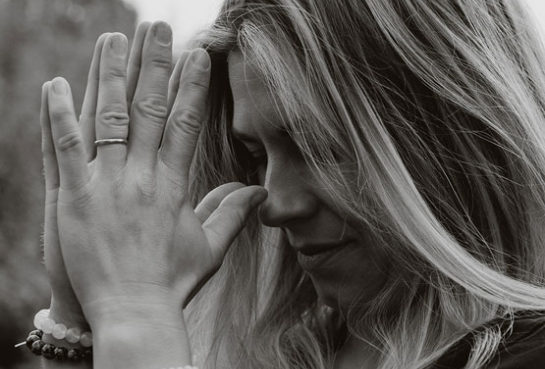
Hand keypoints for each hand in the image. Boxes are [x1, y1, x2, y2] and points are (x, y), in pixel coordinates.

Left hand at [40, 22, 266, 327]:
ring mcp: (104, 187)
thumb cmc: (172, 282)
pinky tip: (56, 83)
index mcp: (173, 186)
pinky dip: (59, 114)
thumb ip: (233, 213)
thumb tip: (261, 193)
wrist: (132, 314)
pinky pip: (63, 149)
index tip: (197, 54)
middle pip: (147, 110)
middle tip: (157, 27)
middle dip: (153, 65)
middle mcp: (140, 179)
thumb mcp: (209, 248)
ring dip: (109, 75)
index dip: (191, 86)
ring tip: (113, 38)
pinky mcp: (72, 200)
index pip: (185, 123)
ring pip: (106, 119)